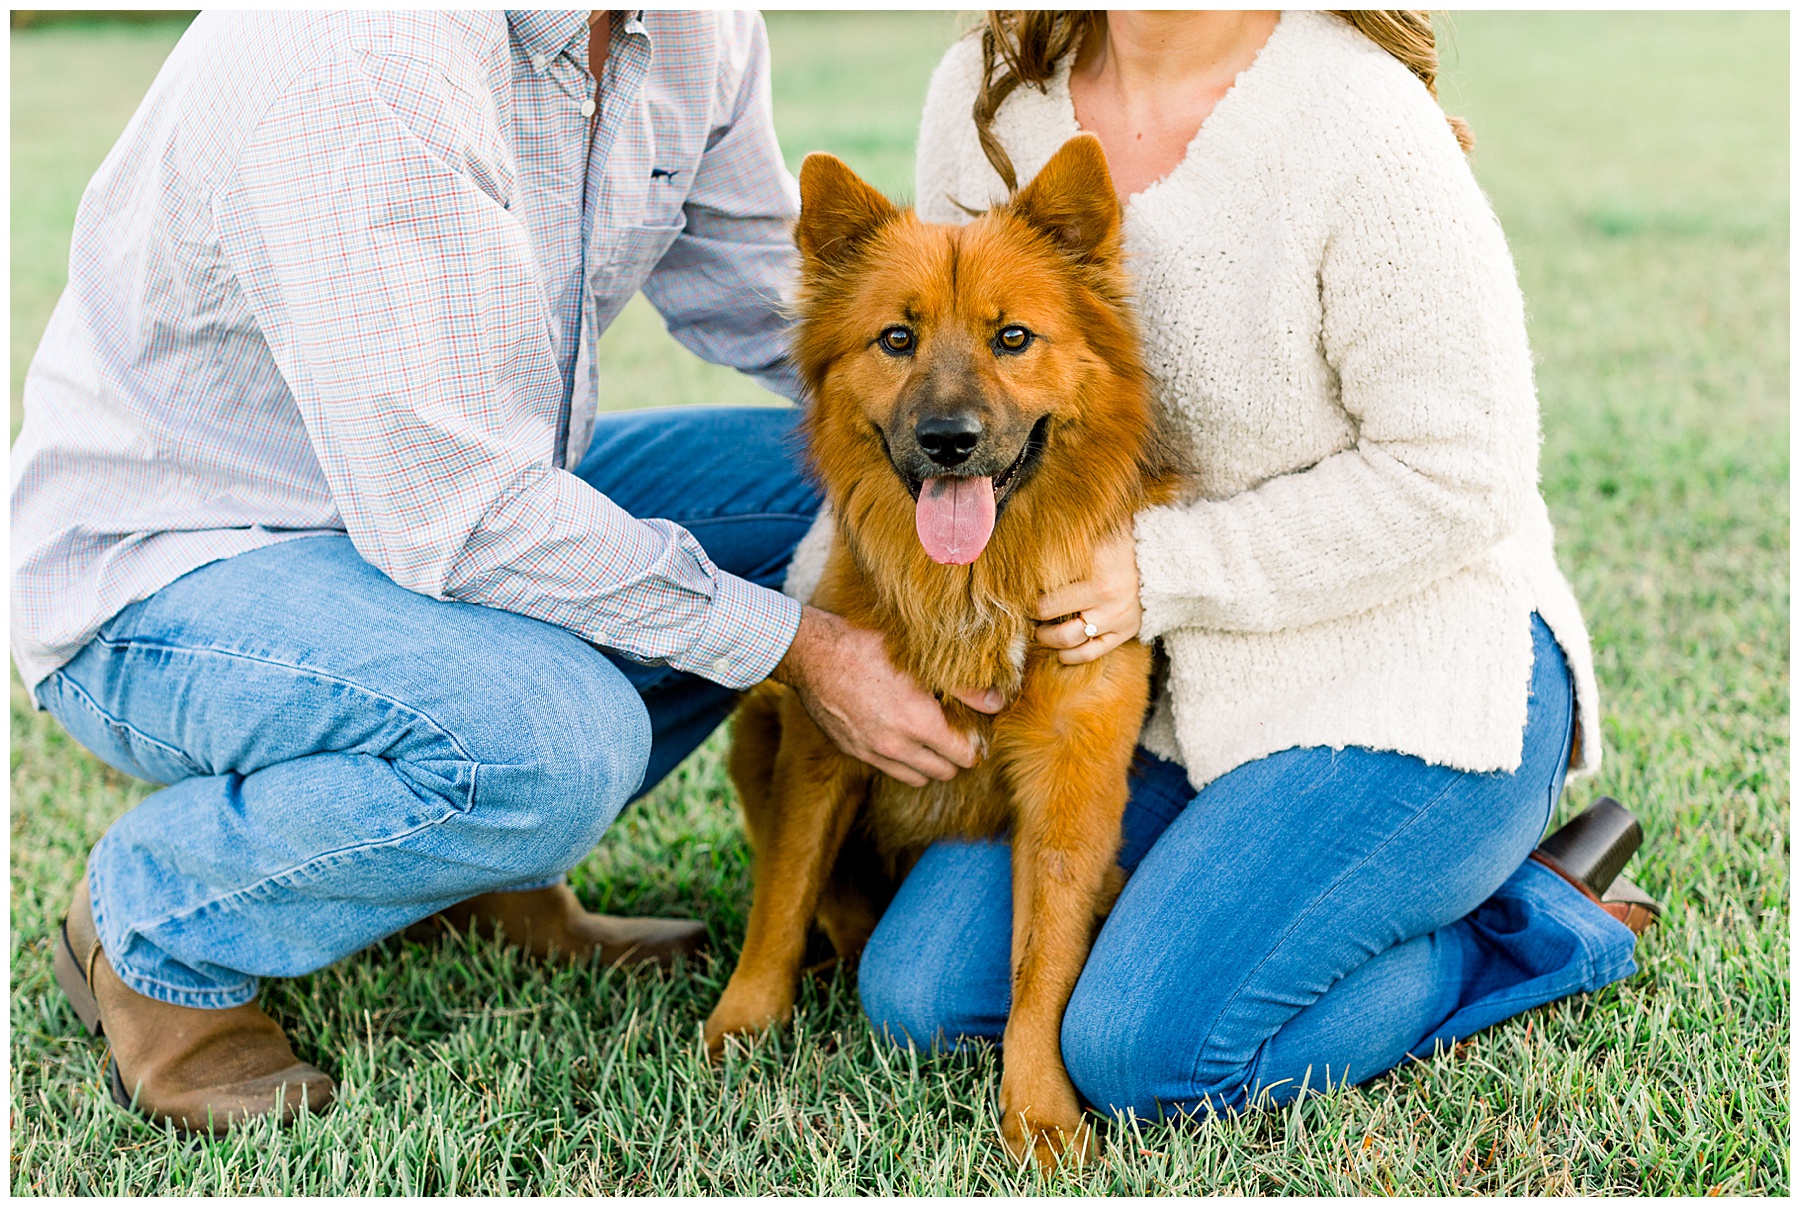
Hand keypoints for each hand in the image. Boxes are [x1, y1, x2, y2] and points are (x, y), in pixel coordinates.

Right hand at [772, 606, 1003, 786]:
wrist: (813, 654)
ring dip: (927, 764)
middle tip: (955, 735)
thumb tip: (997, 703)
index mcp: (919, 723)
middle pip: (943, 773)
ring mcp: (872, 753)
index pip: (963, 758)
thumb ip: (965, 687)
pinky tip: (898, 734)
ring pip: (916, 778)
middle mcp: (897, 747)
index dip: (974, 747)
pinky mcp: (853, 752)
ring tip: (928, 738)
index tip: (973, 733)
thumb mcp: (921, 660)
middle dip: (954, 758)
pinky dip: (900, 760)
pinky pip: (887, 770)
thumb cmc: (868, 647)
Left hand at [1034, 526, 1140, 664]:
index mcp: (1097, 582)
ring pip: (1073, 643)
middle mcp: (1108, 605)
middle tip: (1030, 618)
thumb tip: (1028, 554)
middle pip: (1058, 629)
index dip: (1031, 603)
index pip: (1049, 604)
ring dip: (1050, 641)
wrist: (1158, 555)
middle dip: (1038, 627)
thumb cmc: (1118, 543)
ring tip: (1042, 633)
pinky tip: (1060, 652)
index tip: (1025, 598)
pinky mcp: (1126, 632)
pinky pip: (1094, 653)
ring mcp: (1118, 621)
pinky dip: (1072, 656)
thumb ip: (1063, 549)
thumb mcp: (1092, 540)